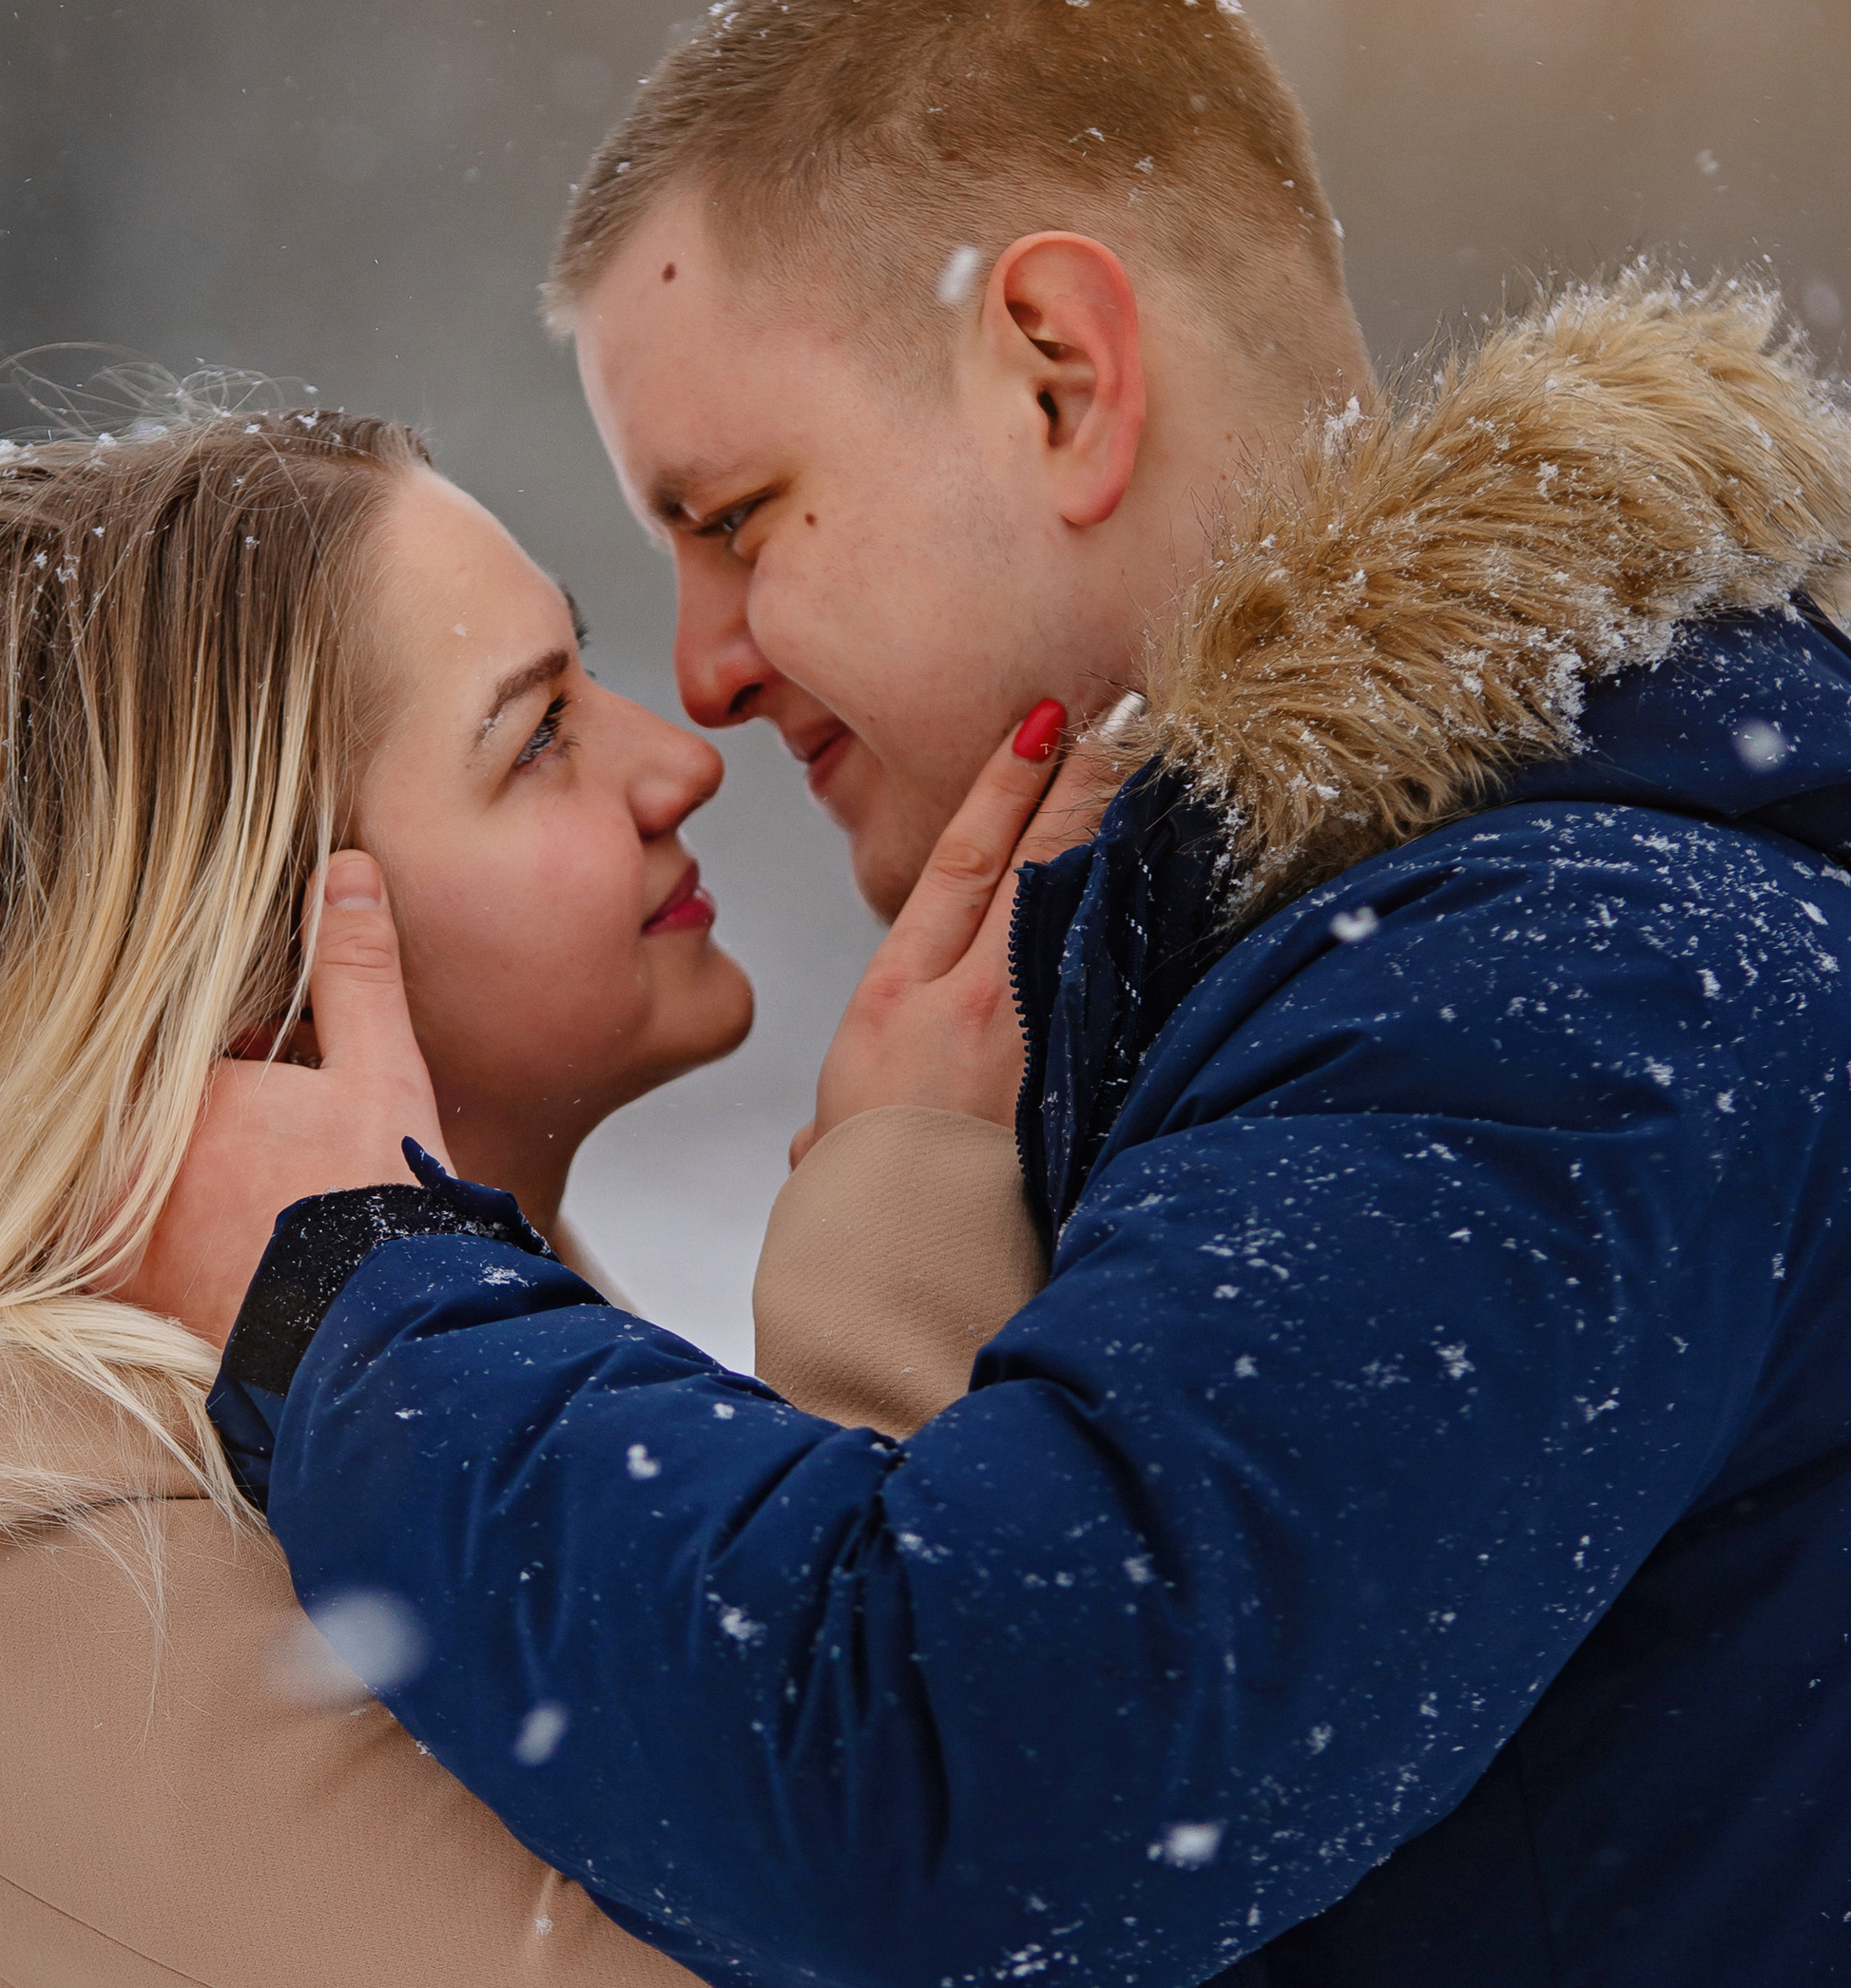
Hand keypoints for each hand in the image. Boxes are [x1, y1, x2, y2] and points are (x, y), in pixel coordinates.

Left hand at [116, 854, 450, 1348]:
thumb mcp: (379, 1070)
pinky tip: (202, 1232)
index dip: (187, 1041)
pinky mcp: (130, 1303)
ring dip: (141, 1169)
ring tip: (221, 1171)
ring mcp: (117, 1245)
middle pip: (119, 1113)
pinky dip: (133, 1231)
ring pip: (107, 1180)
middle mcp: (123, 1173)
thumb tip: (343, 869)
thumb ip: (353, 968)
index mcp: (170, 1101)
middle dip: (162, 1102)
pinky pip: (105, 1248)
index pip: (136, 1041)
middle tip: (215, 1107)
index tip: (208, 1041)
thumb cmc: (377, 1207)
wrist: (382, 1345)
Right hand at [789, 698, 1129, 1165]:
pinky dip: (1139, 911)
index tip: (1037, 726)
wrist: (908, 1277)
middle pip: (1029, 859)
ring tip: (1153, 763)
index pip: (956, 863)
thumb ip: (833, 1128)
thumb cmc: (871, 1209)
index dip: (999, 786)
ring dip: (1117, 828)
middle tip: (1116, 710)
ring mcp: (1032, 1028)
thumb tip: (818, 1146)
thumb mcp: (834, 1145)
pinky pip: (1114, 966)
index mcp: (893, 998)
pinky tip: (1169, 868)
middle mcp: (963, 999)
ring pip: (1081, 900)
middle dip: (1073, 777)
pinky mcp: (1081, 1067)